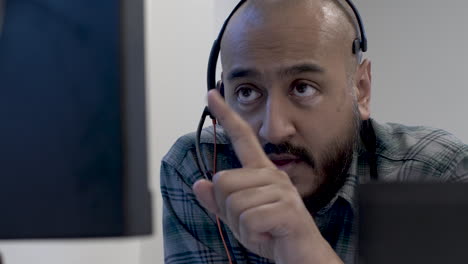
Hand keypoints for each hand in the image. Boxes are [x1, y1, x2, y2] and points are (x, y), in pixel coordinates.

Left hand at [193, 90, 342, 263]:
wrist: (301, 257)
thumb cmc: (272, 234)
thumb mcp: (238, 218)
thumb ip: (219, 202)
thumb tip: (198, 183)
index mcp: (261, 173)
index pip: (242, 137)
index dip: (226, 116)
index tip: (211, 94)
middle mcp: (272, 175)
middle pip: (223, 181)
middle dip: (228, 208)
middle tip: (251, 220)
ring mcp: (282, 190)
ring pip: (233, 203)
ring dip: (241, 225)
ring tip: (262, 228)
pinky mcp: (287, 209)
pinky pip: (249, 220)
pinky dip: (253, 235)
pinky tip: (269, 234)